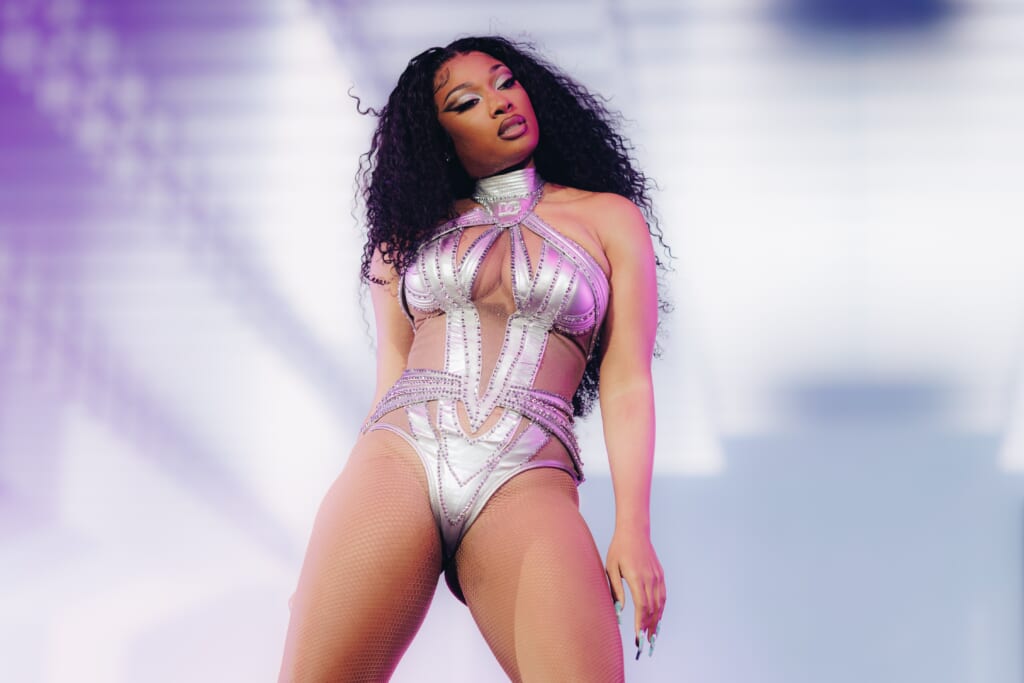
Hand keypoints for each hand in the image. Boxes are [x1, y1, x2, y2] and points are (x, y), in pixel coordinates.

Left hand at [605, 527, 665, 656]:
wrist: (634, 531)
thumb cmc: (619, 549)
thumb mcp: (611, 567)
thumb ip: (616, 589)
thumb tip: (619, 609)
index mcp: (637, 578)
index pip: (641, 606)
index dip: (641, 623)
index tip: (638, 637)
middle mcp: (650, 579)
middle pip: (652, 609)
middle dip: (649, 628)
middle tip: (645, 643)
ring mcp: (657, 577)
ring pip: (660, 604)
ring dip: (657, 621)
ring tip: (652, 636)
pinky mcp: (660, 575)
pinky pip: (663, 596)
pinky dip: (661, 609)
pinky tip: (658, 618)